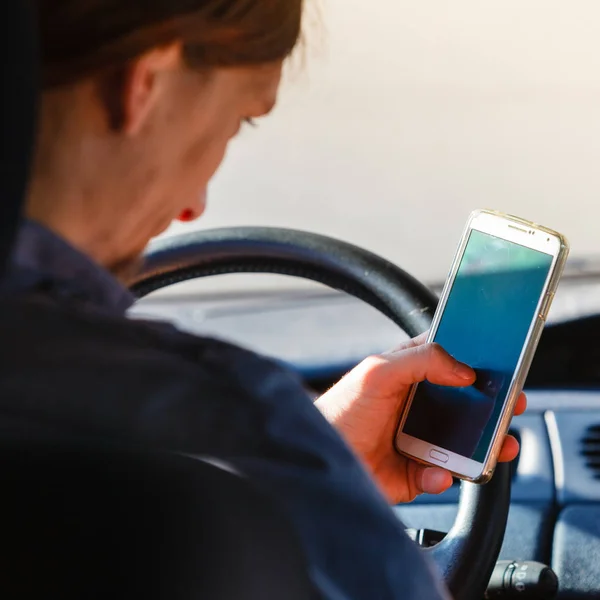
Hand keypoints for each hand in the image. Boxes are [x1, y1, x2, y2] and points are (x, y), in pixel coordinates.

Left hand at [315, 334, 525, 503]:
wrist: (322, 462)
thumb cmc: (340, 411)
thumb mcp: (377, 373)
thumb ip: (419, 361)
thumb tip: (464, 369)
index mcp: (409, 374)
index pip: (449, 360)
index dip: (475, 359)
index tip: (502, 361)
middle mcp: (418, 406)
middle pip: (466, 402)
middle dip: (493, 405)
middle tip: (513, 402)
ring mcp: (420, 439)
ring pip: (465, 442)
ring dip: (485, 445)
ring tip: (500, 445)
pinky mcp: (417, 472)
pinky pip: (443, 476)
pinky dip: (443, 476)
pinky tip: (435, 473)